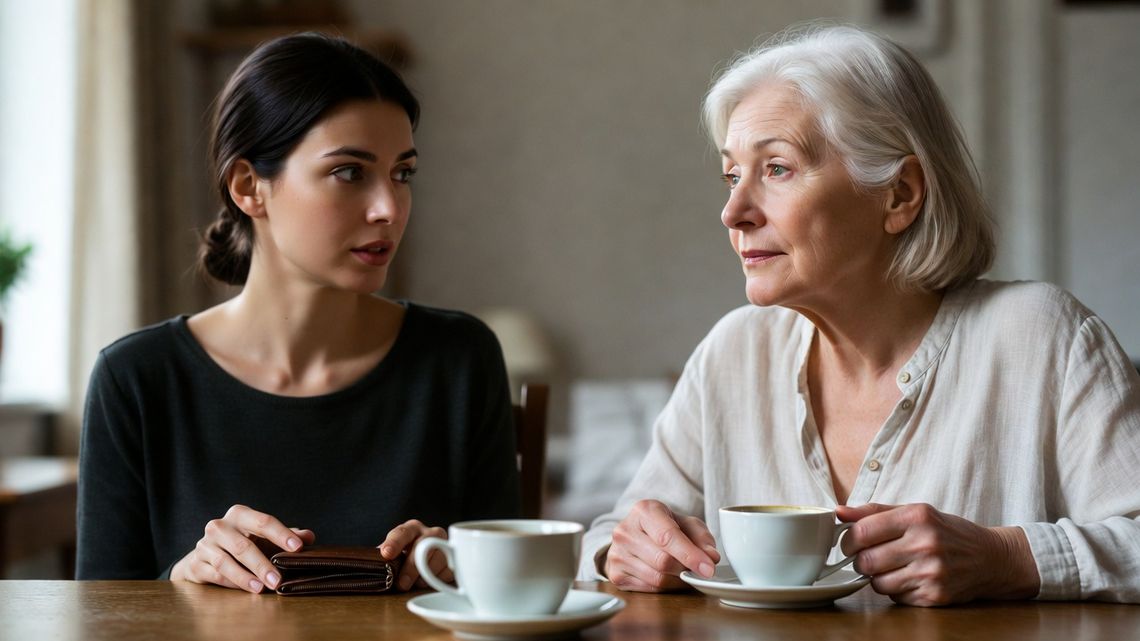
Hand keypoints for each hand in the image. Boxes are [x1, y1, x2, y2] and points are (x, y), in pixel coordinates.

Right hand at [170, 504, 315, 592]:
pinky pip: (215, 574)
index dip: (282, 535)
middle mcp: (220, 526)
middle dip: (263, 564)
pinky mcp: (196, 563)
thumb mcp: (263, 536)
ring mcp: (205, 545)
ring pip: (226, 562)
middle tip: (278, 580)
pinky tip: (246, 589)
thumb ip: (287, 535)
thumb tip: (309, 536)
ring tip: (262, 588)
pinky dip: (232, 583)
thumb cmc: (242, 542)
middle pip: (243, 546)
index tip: (298, 548)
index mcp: (240, 514)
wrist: (204, 555)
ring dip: (245, 577)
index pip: (264, 522)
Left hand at [379, 519, 450, 591]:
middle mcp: (430, 533)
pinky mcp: (457, 558)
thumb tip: (371, 569)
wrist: (428, 556)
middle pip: (423, 547)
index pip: (402, 533)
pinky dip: (438, 580)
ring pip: (437, 560)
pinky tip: (431, 580)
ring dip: (425, 577)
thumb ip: (384, 558)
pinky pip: (449, 571)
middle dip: (412, 567)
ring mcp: (445, 544)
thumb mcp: (393, 554)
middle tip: (402, 584)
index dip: (394, 543)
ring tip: (417, 583)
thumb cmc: (406, 556)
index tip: (386, 554)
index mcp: (411, 528)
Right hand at [604, 499, 719, 591]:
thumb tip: (711, 557)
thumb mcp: (687, 524)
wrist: (636, 535)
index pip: (667, 536)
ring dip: (677, 580)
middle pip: (662, 561)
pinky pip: (648, 589)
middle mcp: (625, 531)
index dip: (690, 554)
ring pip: (656, 578)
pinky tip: (668, 577)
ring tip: (683, 571)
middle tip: (699, 571)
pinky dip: (665, 587)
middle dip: (685, 569)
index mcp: (643, 510)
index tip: (709, 568)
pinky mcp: (615, 574)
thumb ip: (702, 538)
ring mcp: (616, 553)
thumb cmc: (665, 527)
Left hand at [836, 503, 1039, 605]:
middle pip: (866, 561)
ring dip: (877, 577)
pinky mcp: (935, 596)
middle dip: (860, 561)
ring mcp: (932, 573)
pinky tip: (910, 578)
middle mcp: (925, 544)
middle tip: (868, 557)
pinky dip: (896, 590)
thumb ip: (874, 511)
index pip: (863, 531)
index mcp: (917, 517)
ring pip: (877, 583)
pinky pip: (895, 597)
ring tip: (892, 567)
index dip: (848, 540)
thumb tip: (838, 512)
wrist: (991, 558)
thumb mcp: (914, 512)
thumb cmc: (947, 532)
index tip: (849, 543)